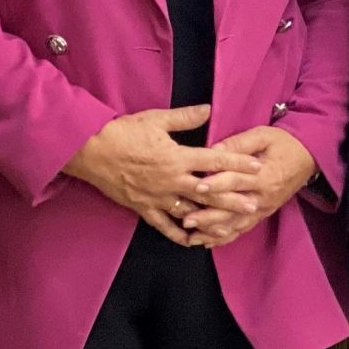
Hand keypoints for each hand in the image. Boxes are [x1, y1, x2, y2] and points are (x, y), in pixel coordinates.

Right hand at [61, 105, 261, 246]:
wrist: (91, 151)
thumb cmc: (123, 132)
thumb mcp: (156, 119)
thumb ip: (185, 117)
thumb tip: (209, 109)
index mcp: (177, 157)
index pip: (214, 161)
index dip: (238, 164)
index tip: (257, 168)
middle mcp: (171, 181)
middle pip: (208, 192)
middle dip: (232, 199)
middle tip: (254, 205)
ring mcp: (157, 197)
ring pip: (190, 212)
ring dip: (210, 219)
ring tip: (230, 226)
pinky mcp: (143, 208)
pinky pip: (164, 225)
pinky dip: (178, 234)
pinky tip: (192, 239)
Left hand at [179, 126, 317, 246]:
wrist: (309, 156)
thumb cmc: (284, 143)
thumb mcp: (263, 135)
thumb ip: (239, 143)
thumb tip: (213, 150)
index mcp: (265, 175)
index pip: (237, 181)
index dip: (217, 183)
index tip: (197, 187)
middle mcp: (263, 197)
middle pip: (233, 209)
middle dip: (208, 216)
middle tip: (186, 219)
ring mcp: (263, 208)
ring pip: (235, 224)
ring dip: (212, 231)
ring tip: (191, 237)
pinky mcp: (263, 214)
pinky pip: (242, 229)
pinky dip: (225, 238)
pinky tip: (207, 242)